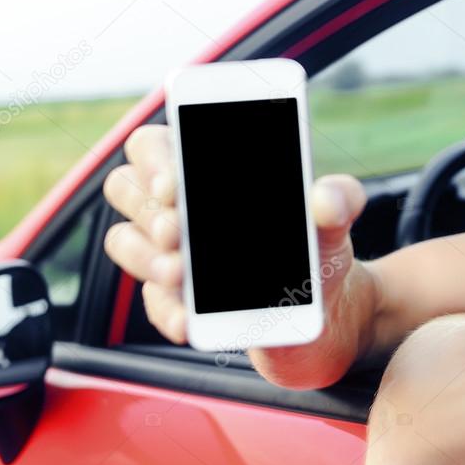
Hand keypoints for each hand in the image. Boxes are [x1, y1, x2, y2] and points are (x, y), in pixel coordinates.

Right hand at [103, 123, 367, 350]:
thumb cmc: (319, 246)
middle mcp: (179, 206)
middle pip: (125, 187)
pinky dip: (167, 311)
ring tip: (179, 272)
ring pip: (124, 241)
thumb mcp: (335, 219)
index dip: (155, 158)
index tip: (175, 184)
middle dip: (147, 209)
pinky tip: (188, 320)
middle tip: (177, 231)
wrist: (329, 308)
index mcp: (208, 170)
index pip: (154, 144)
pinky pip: (152, 301)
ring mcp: (171, 252)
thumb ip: (339, 199)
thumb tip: (327, 199)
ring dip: (146, 258)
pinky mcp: (177, 299)